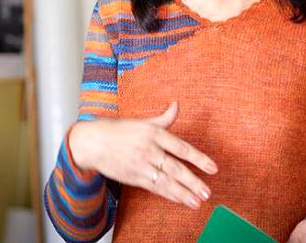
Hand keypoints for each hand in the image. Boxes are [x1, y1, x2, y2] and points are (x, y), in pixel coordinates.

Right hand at [68, 101, 217, 209]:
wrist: (93, 142)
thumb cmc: (120, 130)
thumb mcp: (143, 121)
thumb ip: (164, 117)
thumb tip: (177, 104)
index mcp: (153, 133)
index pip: (181, 147)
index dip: (198, 158)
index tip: (212, 167)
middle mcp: (149, 149)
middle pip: (175, 167)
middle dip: (193, 181)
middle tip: (208, 191)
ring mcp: (141, 165)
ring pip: (166, 181)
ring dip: (184, 192)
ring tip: (198, 200)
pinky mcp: (133, 177)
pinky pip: (154, 188)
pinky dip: (169, 194)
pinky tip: (180, 199)